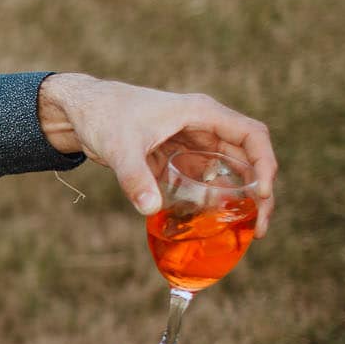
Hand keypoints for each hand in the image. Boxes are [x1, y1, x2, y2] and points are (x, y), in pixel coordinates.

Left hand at [38, 72, 278, 235]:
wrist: (80, 111)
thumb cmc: (103, 116)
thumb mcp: (120, 147)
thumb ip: (135, 177)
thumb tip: (150, 210)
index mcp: (201, 113)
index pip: (251, 135)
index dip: (264, 164)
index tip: (263, 194)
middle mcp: (203, 126)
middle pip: (246, 158)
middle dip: (259, 192)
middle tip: (259, 229)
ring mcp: (192, 142)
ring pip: (228, 171)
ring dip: (239, 199)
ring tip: (244, 232)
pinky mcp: (177, 157)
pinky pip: (204, 179)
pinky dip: (212, 199)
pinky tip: (212, 224)